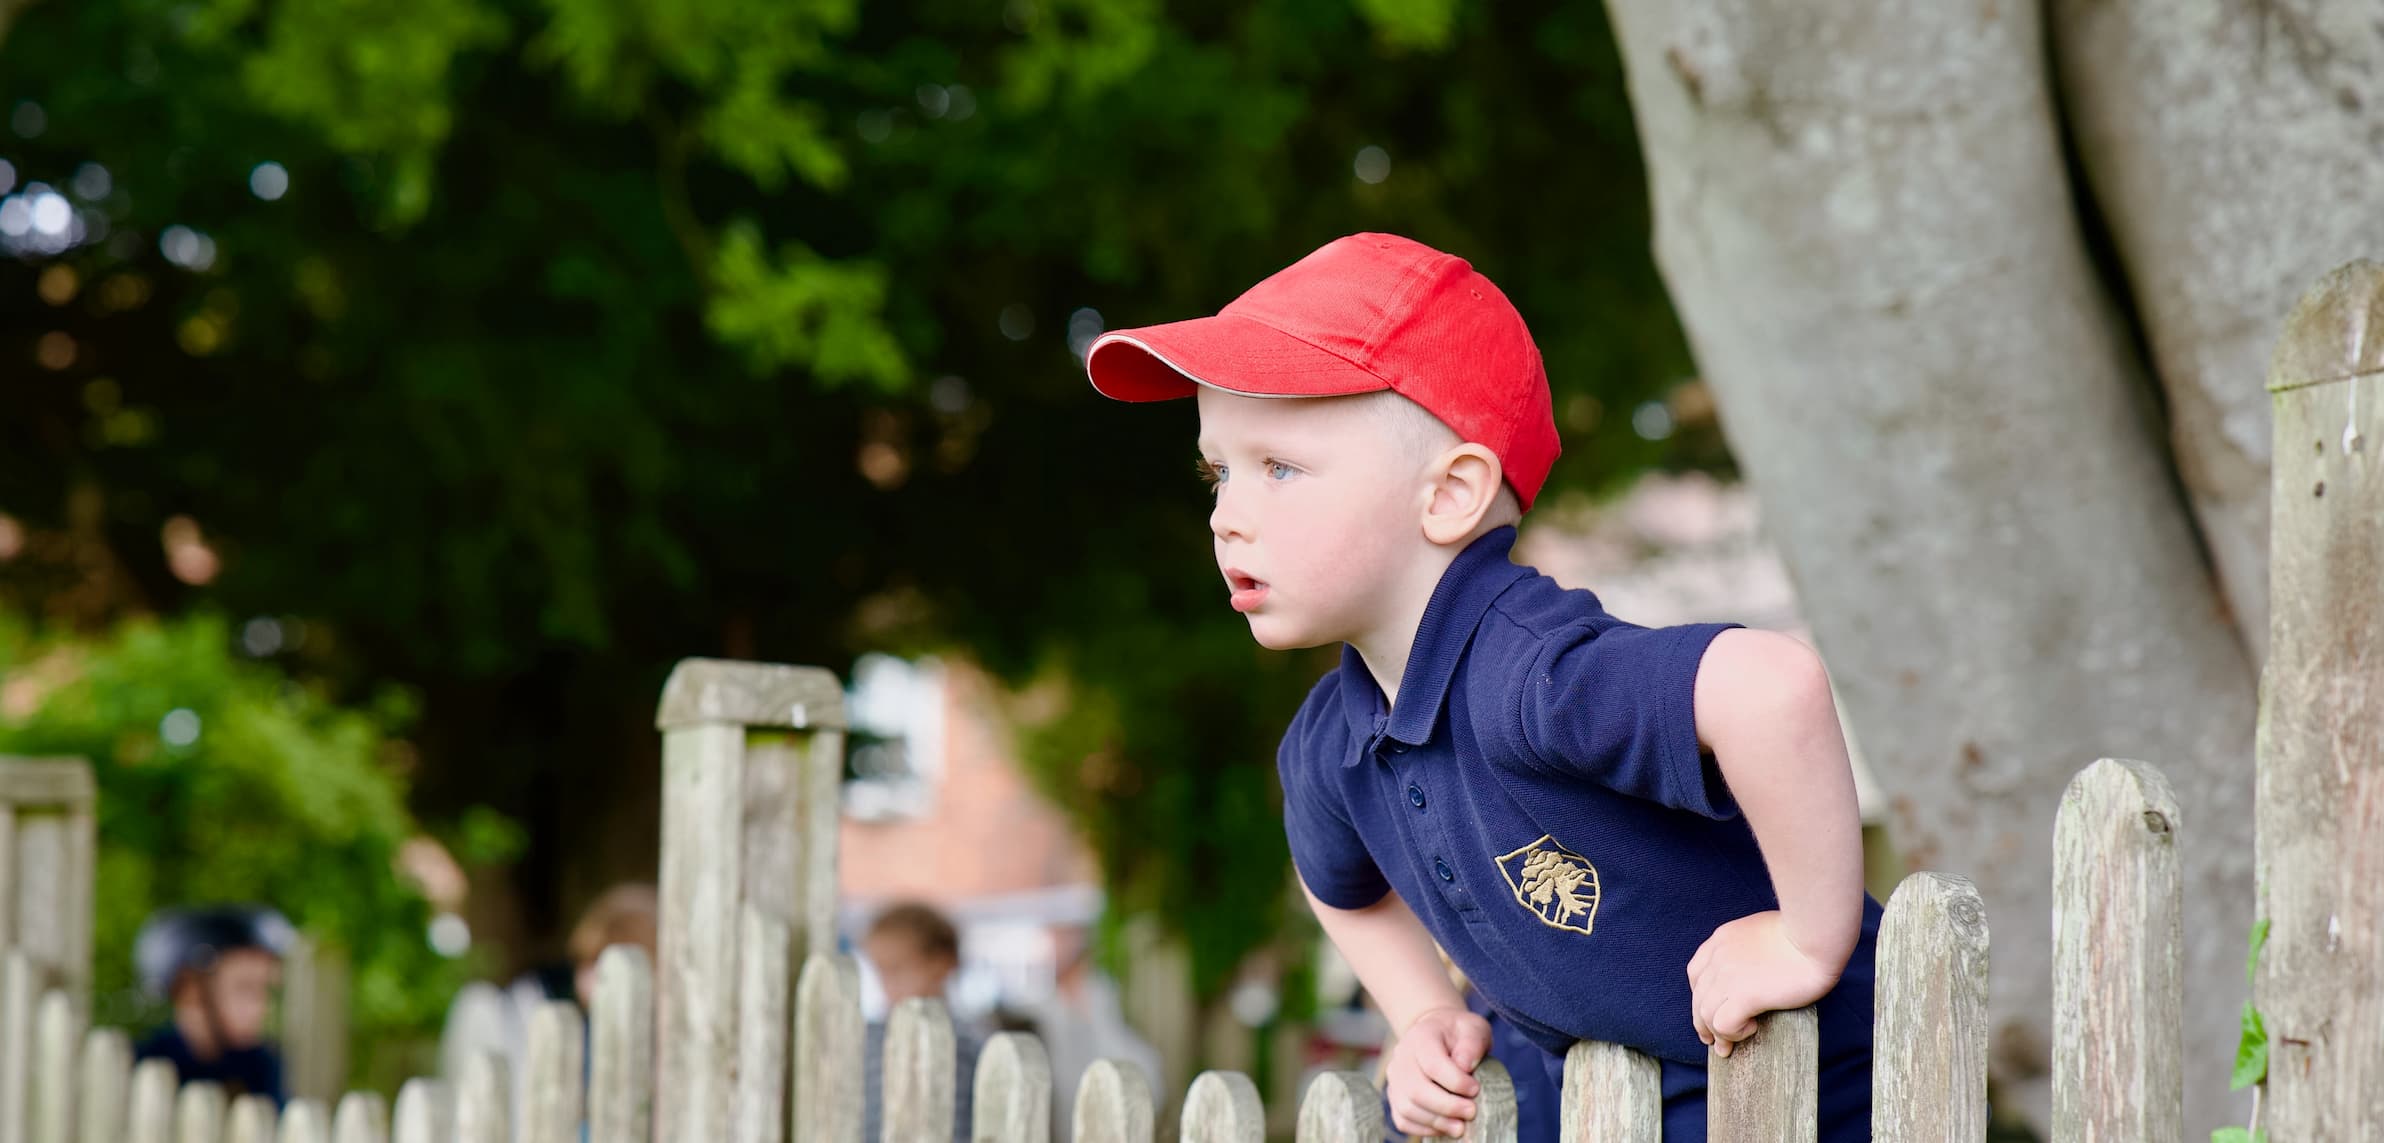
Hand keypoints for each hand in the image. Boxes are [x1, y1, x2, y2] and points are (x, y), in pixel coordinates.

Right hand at [1384, 1006, 1491, 1138]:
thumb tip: (1464, 1067)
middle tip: (1471, 1112)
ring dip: (1436, 1122)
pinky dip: (1423, 1129)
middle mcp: (1402, 1057)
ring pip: (1408, 1108)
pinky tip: (1444, 1127)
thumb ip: (1472, 1043)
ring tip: (1460, 1126)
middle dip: (1447, 1107)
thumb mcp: (1472, 1028)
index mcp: (1421, 1037)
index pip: (1432, 1065)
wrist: (1436, 1032)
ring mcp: (1394, 1078)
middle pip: (1417, 1090)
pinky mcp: (1394, 1096)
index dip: (1455, 1082)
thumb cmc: (1458, 1033)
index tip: (1475, 1089)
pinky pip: (1402, 1120)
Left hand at [1686, 910, 1840, 1056]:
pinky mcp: (1744, 995)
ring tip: (1729, 1046)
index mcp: (1722, 939)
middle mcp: (1718, 957)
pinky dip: (1734, 1032)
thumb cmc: (1801, 934)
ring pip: (1706, 1015)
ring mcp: (1728, 976)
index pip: (1696, 973)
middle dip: (1702, 1023)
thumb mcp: (1761, 931)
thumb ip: (1748, 948)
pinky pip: (1723, 1024)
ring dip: (1718, 1034)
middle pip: (1698, 998)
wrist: (1815, 936)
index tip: (1708, 1012)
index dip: (1700, 996)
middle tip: (1714, 1042)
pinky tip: (1752, 1027)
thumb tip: (1752, 972)